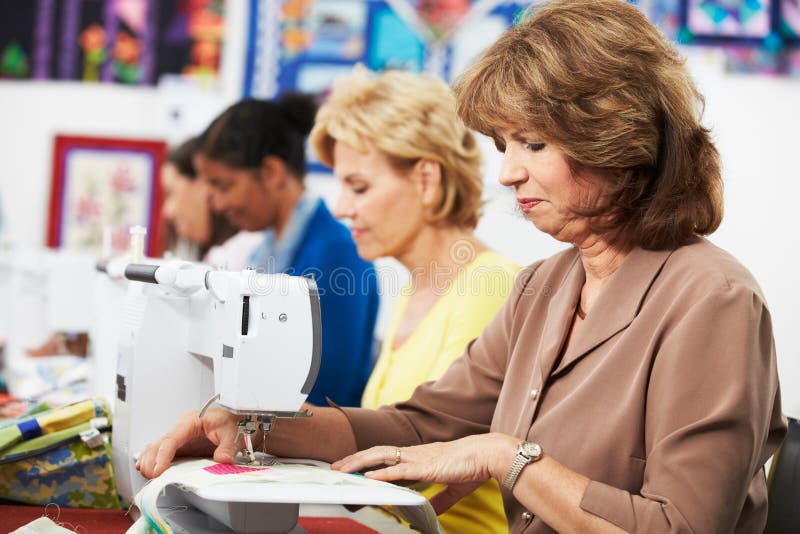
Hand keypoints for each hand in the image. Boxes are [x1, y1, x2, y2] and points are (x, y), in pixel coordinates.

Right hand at [135, 408, 238, 478]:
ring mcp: (180, 438)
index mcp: (192, 421)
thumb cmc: (234, 423)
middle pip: (159, 444)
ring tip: (147, 475)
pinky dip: (152, 461)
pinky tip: (148, 470)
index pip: (171, 438)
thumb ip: (228, 447)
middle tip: (151, 476)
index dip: (162, 455)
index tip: (158, 469)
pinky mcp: (181, 447)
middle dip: (151, 460)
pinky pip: (161, 452)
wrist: (239, 424)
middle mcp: (182, 428)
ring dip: (148, 461)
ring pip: (156, 448)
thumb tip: (222, 459)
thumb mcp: (235, 434)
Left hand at [331, 433, 517, 511]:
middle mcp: (415, 453)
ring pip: (381, 456)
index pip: (386, 455)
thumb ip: (439, 499)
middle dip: (354, 459)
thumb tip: (428, 510)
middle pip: (377, 452)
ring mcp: (418, 457)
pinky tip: (369, 477)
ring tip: (342, 470)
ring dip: (360, 462)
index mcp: (419, 456)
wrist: (488, 454)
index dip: (368, 460)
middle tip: (336, 467)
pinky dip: (382, 473)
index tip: (352, 466)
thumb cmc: (473, 465)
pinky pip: (399, 469)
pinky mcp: (425, 465)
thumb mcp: (452, 486)